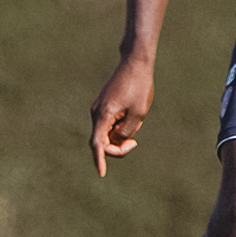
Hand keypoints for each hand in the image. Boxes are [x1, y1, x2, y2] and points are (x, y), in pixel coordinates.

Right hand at [89, 58, 155, 177]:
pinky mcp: (103, 105)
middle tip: (136, 142)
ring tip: (138, 117)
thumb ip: (127, 132)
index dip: (100, 160)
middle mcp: (96, 113)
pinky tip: (133, 111)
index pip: (97, 144)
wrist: (135, 63)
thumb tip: (115, 142)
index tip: (102, 173)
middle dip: (118, 146)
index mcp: (103, 115)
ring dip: (122, 134)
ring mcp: (98, 108)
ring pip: (107, 132)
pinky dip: (121, 126)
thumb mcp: (138, 113)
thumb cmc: (139, 87)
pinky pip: (110, 123)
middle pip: (103, 140)